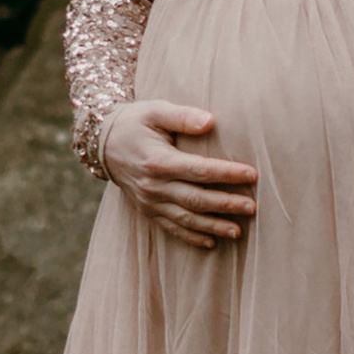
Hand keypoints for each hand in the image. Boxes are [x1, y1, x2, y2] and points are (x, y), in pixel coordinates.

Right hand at [101, 99, 256, 252]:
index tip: (252, 174)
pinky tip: (211, 242)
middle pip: (196, 199)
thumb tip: (211, 121)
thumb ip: (183, 116)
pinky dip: (192, 237)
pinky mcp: (147, 210)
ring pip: (186, 218)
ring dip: (213, 226)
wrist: (102, 142)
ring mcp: (149, 201)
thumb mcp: (155, 110)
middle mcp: (153, 186)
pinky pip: (171, 228)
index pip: (199, 170)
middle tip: (252, 207)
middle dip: (226, 205)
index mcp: (158, 161)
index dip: (227, 174)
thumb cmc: (135, 122)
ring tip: (238, 231)